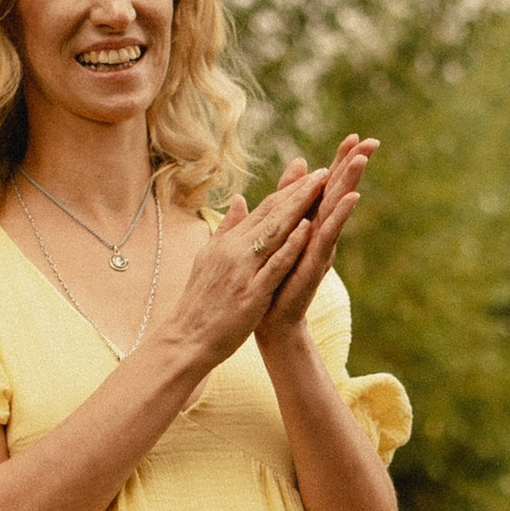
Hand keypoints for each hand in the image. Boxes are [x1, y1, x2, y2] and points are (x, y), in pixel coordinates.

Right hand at [144, 159, 327, 387]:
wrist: (186, 339)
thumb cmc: (201, 303)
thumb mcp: (210, 258)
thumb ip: (228, 229)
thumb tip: (239, 200)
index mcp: (228, 243)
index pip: (263, 210)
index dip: (287, 191)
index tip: (309, 174)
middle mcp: (234, 250)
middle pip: (271, 214)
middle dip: (299, 191)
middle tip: (323, 171)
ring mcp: (243, 270)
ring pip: (275, 232)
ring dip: (299, 207)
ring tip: (321, 187)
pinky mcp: (251, 293)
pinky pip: (274, 264)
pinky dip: (290, 245)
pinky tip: (307, 228)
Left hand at [254, 135, 376, 352]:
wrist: (271, 319)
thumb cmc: (275, 276)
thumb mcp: (280, 231)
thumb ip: (287, 199)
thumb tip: (297, 166)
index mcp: (310, 222)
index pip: (326, 186)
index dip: (339, 161)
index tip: (354, 135)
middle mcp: (320, 232)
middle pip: (338, 192)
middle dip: (353, 166)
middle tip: (371, 141)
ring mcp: (320, 247)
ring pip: (337, 209)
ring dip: (350, 184)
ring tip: (362, 161)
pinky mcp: (316, 262)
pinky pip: (328, 235)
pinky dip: (340, 216)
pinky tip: (352, 198)